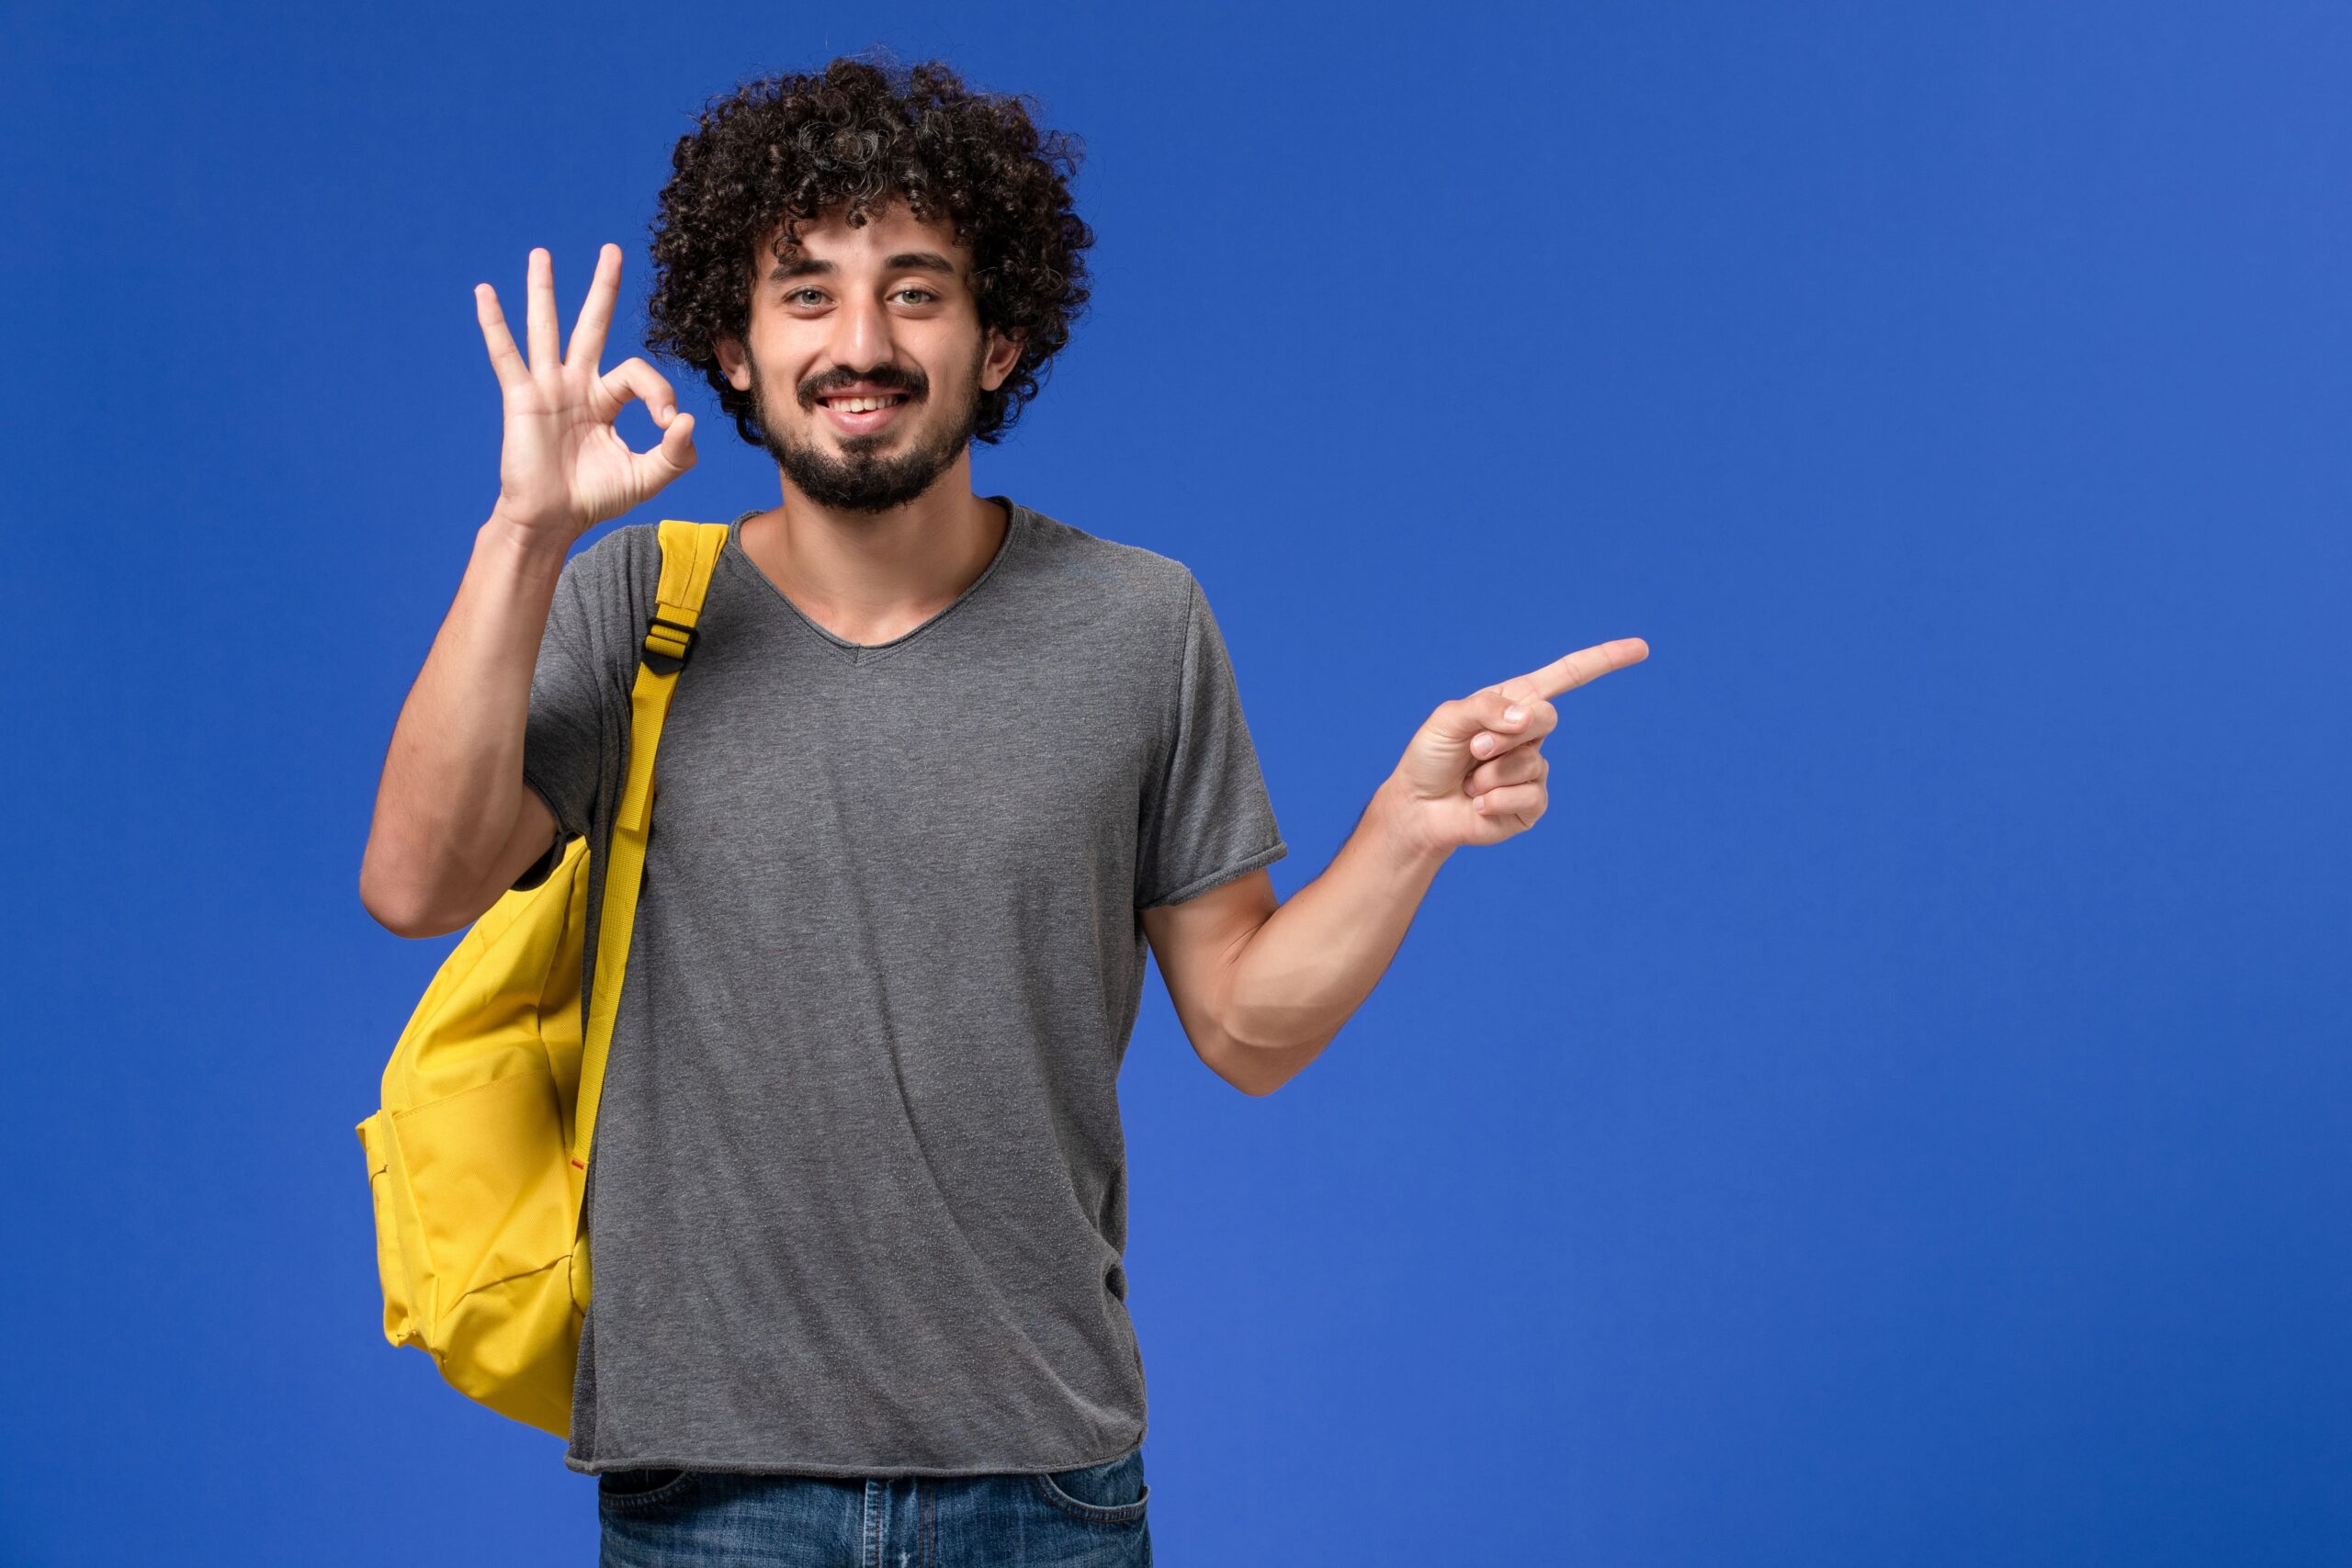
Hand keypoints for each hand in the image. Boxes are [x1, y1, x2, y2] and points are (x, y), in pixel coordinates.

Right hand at [475, 244, 696, 545]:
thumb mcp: (647, 477)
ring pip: (547, 328)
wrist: (552, 520)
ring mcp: (548, 388)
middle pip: (592, 325)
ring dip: (544, 290)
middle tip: (613, 250)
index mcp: (606, 400)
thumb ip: (675, 453)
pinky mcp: (522, 398)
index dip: (659, 392)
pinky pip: (506, 355)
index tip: (668, 423)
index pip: (638, 373)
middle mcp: (577, 385)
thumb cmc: (594, 498)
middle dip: (603, 288)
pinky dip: (494, 324)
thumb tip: (687, 420)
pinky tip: (485, 293)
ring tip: (541, 254)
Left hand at [1386, 637, 1650, 853]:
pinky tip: (1478, 804)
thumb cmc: (1431, 757)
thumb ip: (1486, 707)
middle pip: (1545, 718)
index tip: (1640, 648)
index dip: (1604, 661)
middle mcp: (1530, 734)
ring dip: (1490, 773)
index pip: (1567, 677)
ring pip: (1529, 763)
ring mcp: (1534, 770)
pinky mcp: (1532, 805)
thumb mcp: (1448, 718)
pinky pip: (1527, 797)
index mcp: (1515, 702)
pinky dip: (1494, 800)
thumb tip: (1528, 718)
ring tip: (1469, 780)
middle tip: (1473, 749)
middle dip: (1502, 734)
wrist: (1418, 807)